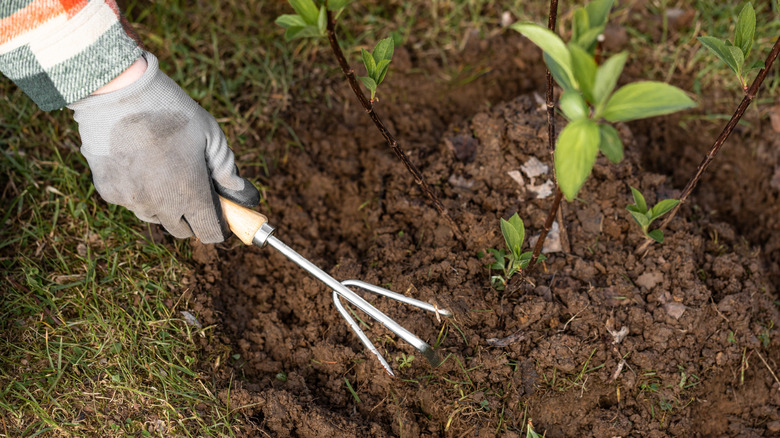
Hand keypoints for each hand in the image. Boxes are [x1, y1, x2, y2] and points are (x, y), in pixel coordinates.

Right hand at [68, 52, 259, 242]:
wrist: (118, 92)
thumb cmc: (172, 111)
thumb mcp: (210, 135)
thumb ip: (226, 168)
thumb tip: (240, 193)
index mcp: (190, 193)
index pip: (209, 232)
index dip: (218, 226)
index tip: (220, 215)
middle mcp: (161, 204)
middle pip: (181, 230)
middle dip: (192, 217)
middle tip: (193, 189)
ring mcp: (132, 200)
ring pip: (155, 217)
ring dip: (164, 205)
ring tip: (164, 171)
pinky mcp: (109, 192)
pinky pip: (131, 201)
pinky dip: (139, 191)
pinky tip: (140, 163)